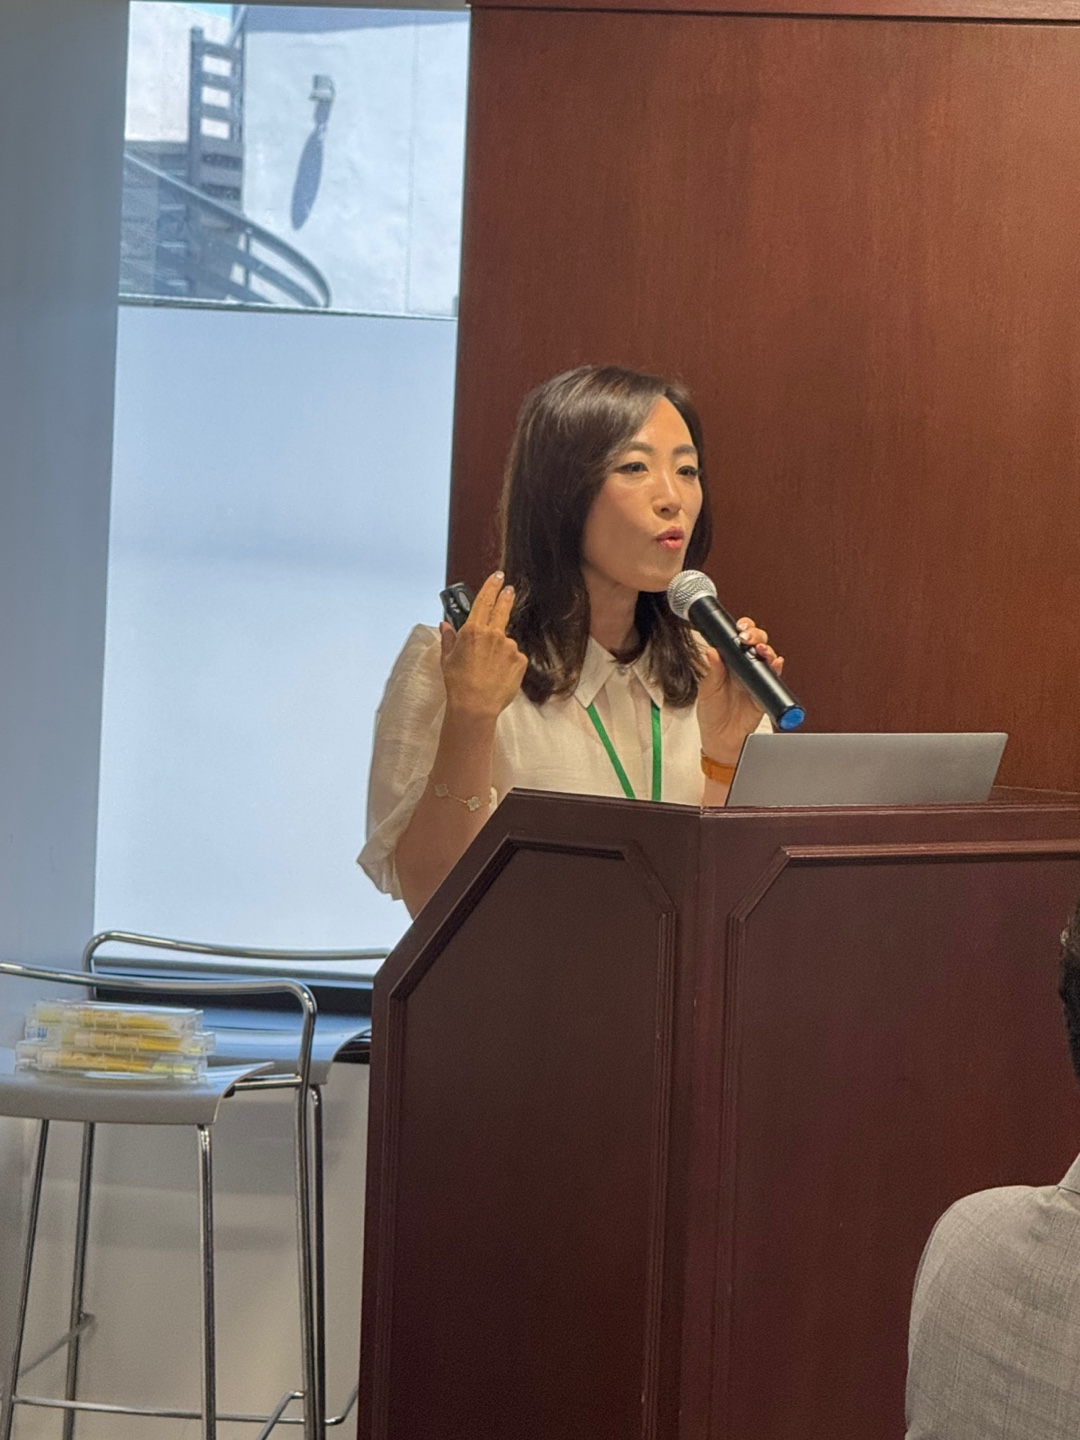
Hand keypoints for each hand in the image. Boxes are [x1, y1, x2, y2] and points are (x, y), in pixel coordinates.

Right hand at [439, 571, 526, 720]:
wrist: (476, 706)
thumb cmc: (458, 683)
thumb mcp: (447, 659)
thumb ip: (448, 638)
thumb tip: (445, 624)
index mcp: (473, 630)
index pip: (484, 601)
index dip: (492, 586)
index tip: (498, 577)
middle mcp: (493, 634)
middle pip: (502, 609)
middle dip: (506, 596)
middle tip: (509, 589)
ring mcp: (509, 647)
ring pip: (505, 642)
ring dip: (499, 650)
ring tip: (489, 669)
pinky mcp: (520, 660)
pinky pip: (514, 657)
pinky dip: (507, 663)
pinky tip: (498, 675)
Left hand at [696, 618, 784, 762]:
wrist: (722, 739)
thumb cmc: (712, 715)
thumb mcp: (707, 691)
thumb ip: (712, 672)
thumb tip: (711, 651)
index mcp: (727, 663)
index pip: (737, 640)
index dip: (742, 629)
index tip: (740, 628)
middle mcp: (742, 668)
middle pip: (755, 643)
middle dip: (756, 635)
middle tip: (749, 638)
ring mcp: (755, 679)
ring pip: (766, 657)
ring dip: (767, 650)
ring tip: (762, 651)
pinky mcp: (764, 691)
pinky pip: (774, 677)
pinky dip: (777, 668)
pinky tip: (776, 663)